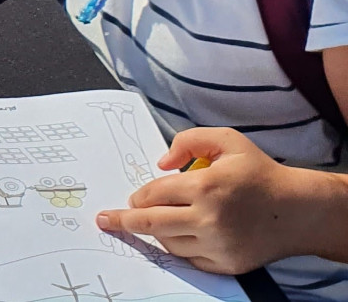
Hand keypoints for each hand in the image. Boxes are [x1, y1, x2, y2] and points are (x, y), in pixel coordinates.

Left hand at [97, 128, 337, 274]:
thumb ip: (189, 141)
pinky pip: (189, 259)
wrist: (298, 211)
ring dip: (157, 232)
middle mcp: (209, 219)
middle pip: (152, 224)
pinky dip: (179, 247)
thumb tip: (161, 163)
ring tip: (154, 221)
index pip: (154, 195)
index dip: (137, 197)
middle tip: (106, 220)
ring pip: (168, 242)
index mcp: (205, 187)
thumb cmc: (259, 173)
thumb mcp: (227, 140)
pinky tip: (178, 236)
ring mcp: (218, 245)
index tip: (129, 199)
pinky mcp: (226, 264)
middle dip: (125, 222)